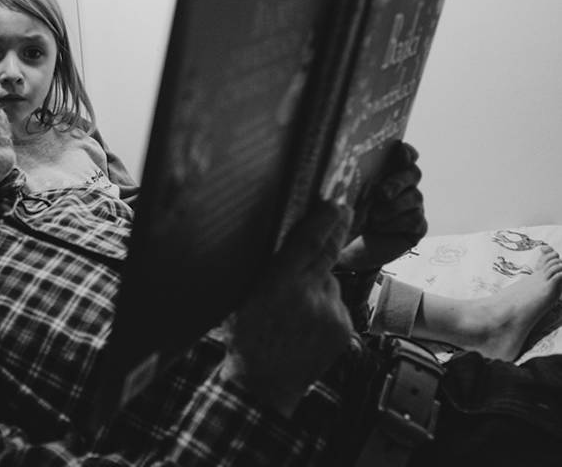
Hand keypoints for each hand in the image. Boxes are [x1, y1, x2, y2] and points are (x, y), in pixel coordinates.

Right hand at [222, 201, 353, 416]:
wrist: (263, 385)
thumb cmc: (245, 338)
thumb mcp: (243, 297)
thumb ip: (267, 270)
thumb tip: (287, 238)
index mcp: (277, 285)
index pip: (307, 241)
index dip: (323, 218)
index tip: (334, 202)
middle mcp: (307, 295)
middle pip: (329, 250)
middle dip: (337, 227)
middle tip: (342, 208)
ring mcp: (330, 312)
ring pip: (330, 280)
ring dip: (319, 281)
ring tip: (296, 305)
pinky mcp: (344, 327)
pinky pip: (336, 302)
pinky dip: (325, 303)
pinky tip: (307, 321)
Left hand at [348, 142, 427, 267]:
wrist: (348, 248)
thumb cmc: (346, 217)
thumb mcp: (347, 196)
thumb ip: (356, 180)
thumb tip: (359, 171)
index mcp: (387, 172)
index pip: (406, 155)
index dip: (406, 152)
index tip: (400, 149)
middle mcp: (405, 186)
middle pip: (413, 173)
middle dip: (397, 181)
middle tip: (381, 193)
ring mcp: (413, 206)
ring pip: (414, 197)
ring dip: (391, 208)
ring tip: (372, 217)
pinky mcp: (417, 226)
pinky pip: (415, 220)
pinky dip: (395, 223)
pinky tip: (379, 228)